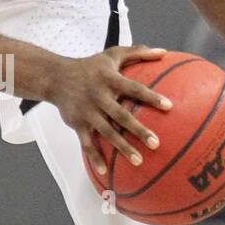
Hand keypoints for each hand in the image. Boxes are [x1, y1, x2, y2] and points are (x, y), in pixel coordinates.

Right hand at [45, 45, 172, 179]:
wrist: (56, 77)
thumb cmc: (90, 66)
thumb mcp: (112, 54)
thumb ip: (138, 52)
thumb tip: (164, 52)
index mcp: (109, 80)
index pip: (134, 88)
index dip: (151, 97)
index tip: (169, 106)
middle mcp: (99, 97)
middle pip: (121, 116)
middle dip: (138, 130)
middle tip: (156, 143)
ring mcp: (88, 112)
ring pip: (106, 133)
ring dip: (122, 148)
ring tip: (138, 161)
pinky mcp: (78, 124)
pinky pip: (87, 144)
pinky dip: (94, 158)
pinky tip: (104, 172)